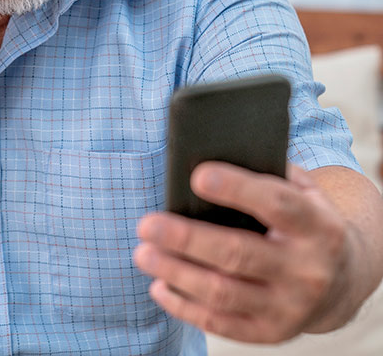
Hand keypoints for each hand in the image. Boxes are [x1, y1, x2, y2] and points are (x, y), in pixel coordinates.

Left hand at [133, 162, 358, 342]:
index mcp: (317, 226)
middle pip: (238, 254)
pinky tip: (159, 287)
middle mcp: (306, 270)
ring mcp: (289, 306)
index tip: (196, 176)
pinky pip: (221, 324)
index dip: (236, 189)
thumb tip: (208, 153)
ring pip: (223, 292)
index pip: (276, 204)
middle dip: (187, 239)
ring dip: (176, 273)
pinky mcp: (271, 332)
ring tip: (143, 253)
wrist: (342, 280)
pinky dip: (184, 306)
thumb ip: (266, 171)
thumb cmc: (303, 220)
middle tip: (146, 224)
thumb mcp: (302, 191)